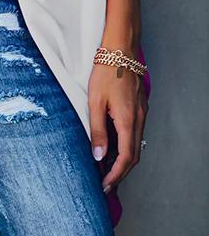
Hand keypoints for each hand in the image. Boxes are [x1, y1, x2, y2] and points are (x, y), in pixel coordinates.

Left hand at [88, 61, 147, 191]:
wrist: (120, 49)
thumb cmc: (106, 72)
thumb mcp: (95, 102)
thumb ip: (97, 130)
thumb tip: (99, 156)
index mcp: (128, 120)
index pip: (126, 158)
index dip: (116, 175)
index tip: (105, 185)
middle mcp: (138, 118)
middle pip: (134, 155)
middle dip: (120, 172)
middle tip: (106, 183)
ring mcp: (140, 112)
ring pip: (135, 143)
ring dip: (123, 159)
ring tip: (106, 168)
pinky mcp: (138, 106)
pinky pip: (134, 132)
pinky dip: (125, 144)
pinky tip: (113, 145)